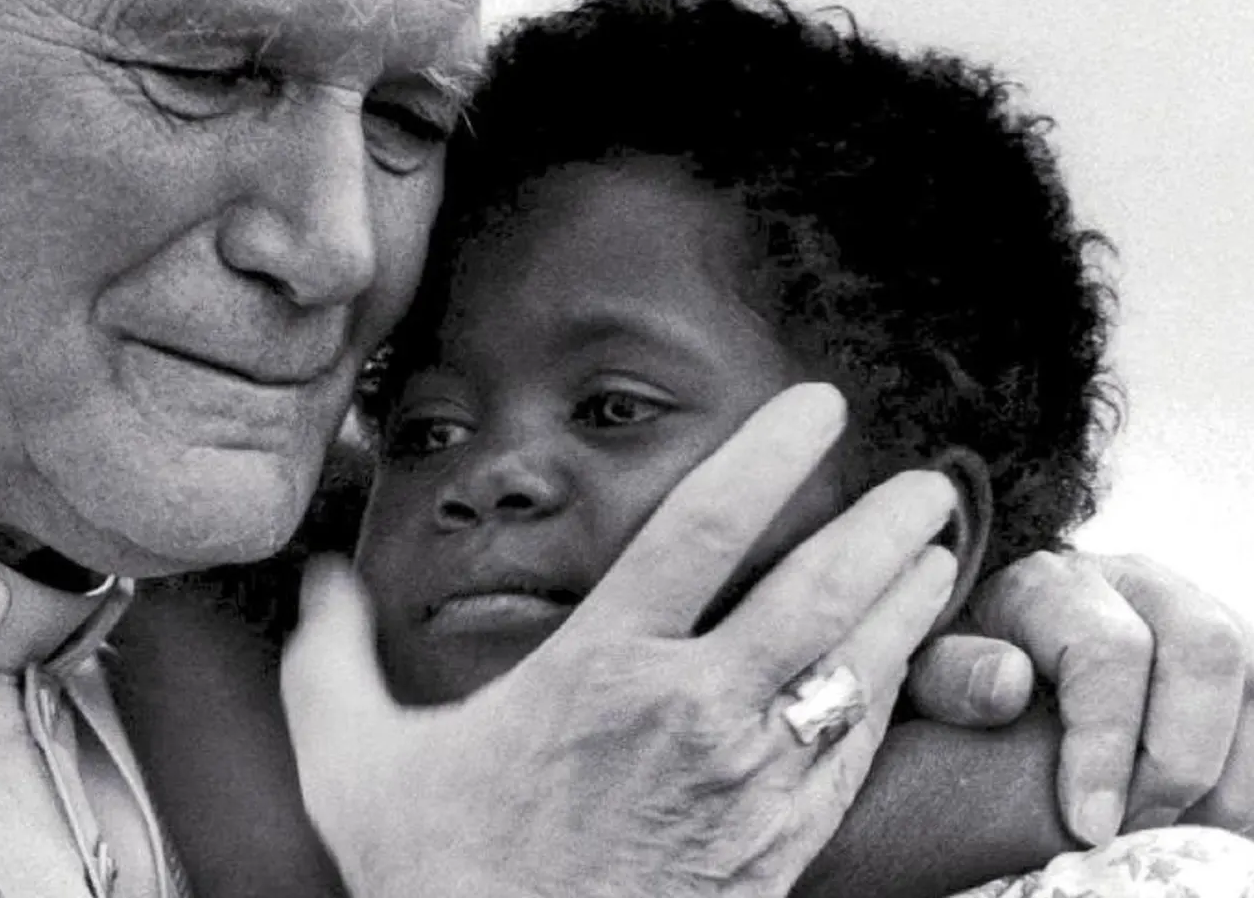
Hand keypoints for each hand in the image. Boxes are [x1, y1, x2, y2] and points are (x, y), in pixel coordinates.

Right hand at [281, 384, 961, 897]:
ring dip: (907, 604)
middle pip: (815, 590)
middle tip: (923, 483)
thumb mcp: (352, 762)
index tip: (817, 404)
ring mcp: (745, 784)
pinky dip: (887, 699)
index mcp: (598, 670)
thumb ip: (330, 658)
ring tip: (938, 552)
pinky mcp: (778, 848)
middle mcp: (688, 713)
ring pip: (857, 670)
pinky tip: (897, 669)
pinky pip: (854, 756)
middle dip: (883, 525)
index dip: (768, 450)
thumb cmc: (439, 880)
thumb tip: (315, 577)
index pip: (702, 527)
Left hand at [904, 550, 1253, 845]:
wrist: (998, 655)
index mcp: (1056, 582)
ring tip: (1175, 835)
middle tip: (1136, 832)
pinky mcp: (1252, 662)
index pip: (1109, 648)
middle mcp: (1144, 582)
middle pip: (1208, 650)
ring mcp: (1209, 615)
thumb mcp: (928, 670)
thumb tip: (1007, 682)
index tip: (1086, 824)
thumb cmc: (962, 673)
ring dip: (1237, 780)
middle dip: (1180, 761)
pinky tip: (1216, 831)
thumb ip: (952, 674)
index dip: (1106, 745)